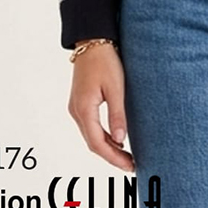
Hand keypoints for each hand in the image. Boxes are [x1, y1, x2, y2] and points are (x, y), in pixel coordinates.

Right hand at [68, 42, 134, 172]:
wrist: (92, 41)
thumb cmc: (105, 61)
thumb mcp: (116, 88)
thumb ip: (117, 115)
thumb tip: (121, 141)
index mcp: (84, 109)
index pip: (97, 143)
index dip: (114, 158)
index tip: (130, 166)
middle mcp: (76, 111)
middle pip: (93, 143)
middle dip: (112, 156)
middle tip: (131, 165)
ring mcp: (76, 107)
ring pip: (91, 135)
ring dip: (107, 148)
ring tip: (127, 156)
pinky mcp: (80, 103)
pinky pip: (90, 126)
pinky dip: (102, 136)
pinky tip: (116, 140)